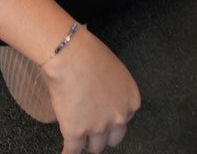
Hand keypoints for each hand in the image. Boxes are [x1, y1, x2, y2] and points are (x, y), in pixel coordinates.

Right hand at [41, 27, 140, 153]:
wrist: (70, 55)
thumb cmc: (89, 53)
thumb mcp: (113, 70)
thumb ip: (113, 90)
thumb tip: (100, 95)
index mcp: (131, 101)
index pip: (124, 120)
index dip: (111, 117)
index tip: (103, 115)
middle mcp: (119, 117)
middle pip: (113, 139)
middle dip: (103, 135)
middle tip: (91, 127)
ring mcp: (98, 127)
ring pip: (95, 148)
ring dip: (86, 142)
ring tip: (78, 138)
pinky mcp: (76, 132)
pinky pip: (72, 151)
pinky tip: (65, 153)